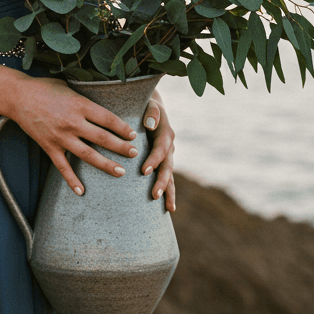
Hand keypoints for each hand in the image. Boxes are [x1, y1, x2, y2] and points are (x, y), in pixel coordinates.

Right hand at [9, 76, 139, 195]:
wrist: (18, 96)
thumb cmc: (45, 88)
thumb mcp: (69, 87)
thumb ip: (86, 98)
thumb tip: (104, 101)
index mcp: (80, 105)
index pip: (108, 119)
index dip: (123, 128)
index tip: (133, 135)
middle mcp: (73, 122)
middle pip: (103, 138)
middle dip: (121, 147)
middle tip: (134, 154)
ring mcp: (61, 137)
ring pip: (88, 155)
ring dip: (106, 165)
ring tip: (120, 172)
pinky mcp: (49, 146)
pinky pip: (62, 167)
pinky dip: (72, 180)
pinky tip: (81, 192)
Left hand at [141, 92, 175, 211]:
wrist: (150, 108)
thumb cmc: (144, 106)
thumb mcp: (149, 104)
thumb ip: (151, 113)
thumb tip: (149, 124)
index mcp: (165, 132)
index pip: (161, 148)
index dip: (154, 160)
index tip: (144, 171)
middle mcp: (169, 146)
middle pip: (167, 166)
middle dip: (162, 181)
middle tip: (154, 195)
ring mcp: (168, 156)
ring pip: (170, 176)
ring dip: (168, 191)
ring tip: (168, 208)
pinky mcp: (163, 163)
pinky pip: (167, 179)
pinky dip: (168, 192)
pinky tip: (168, 208)